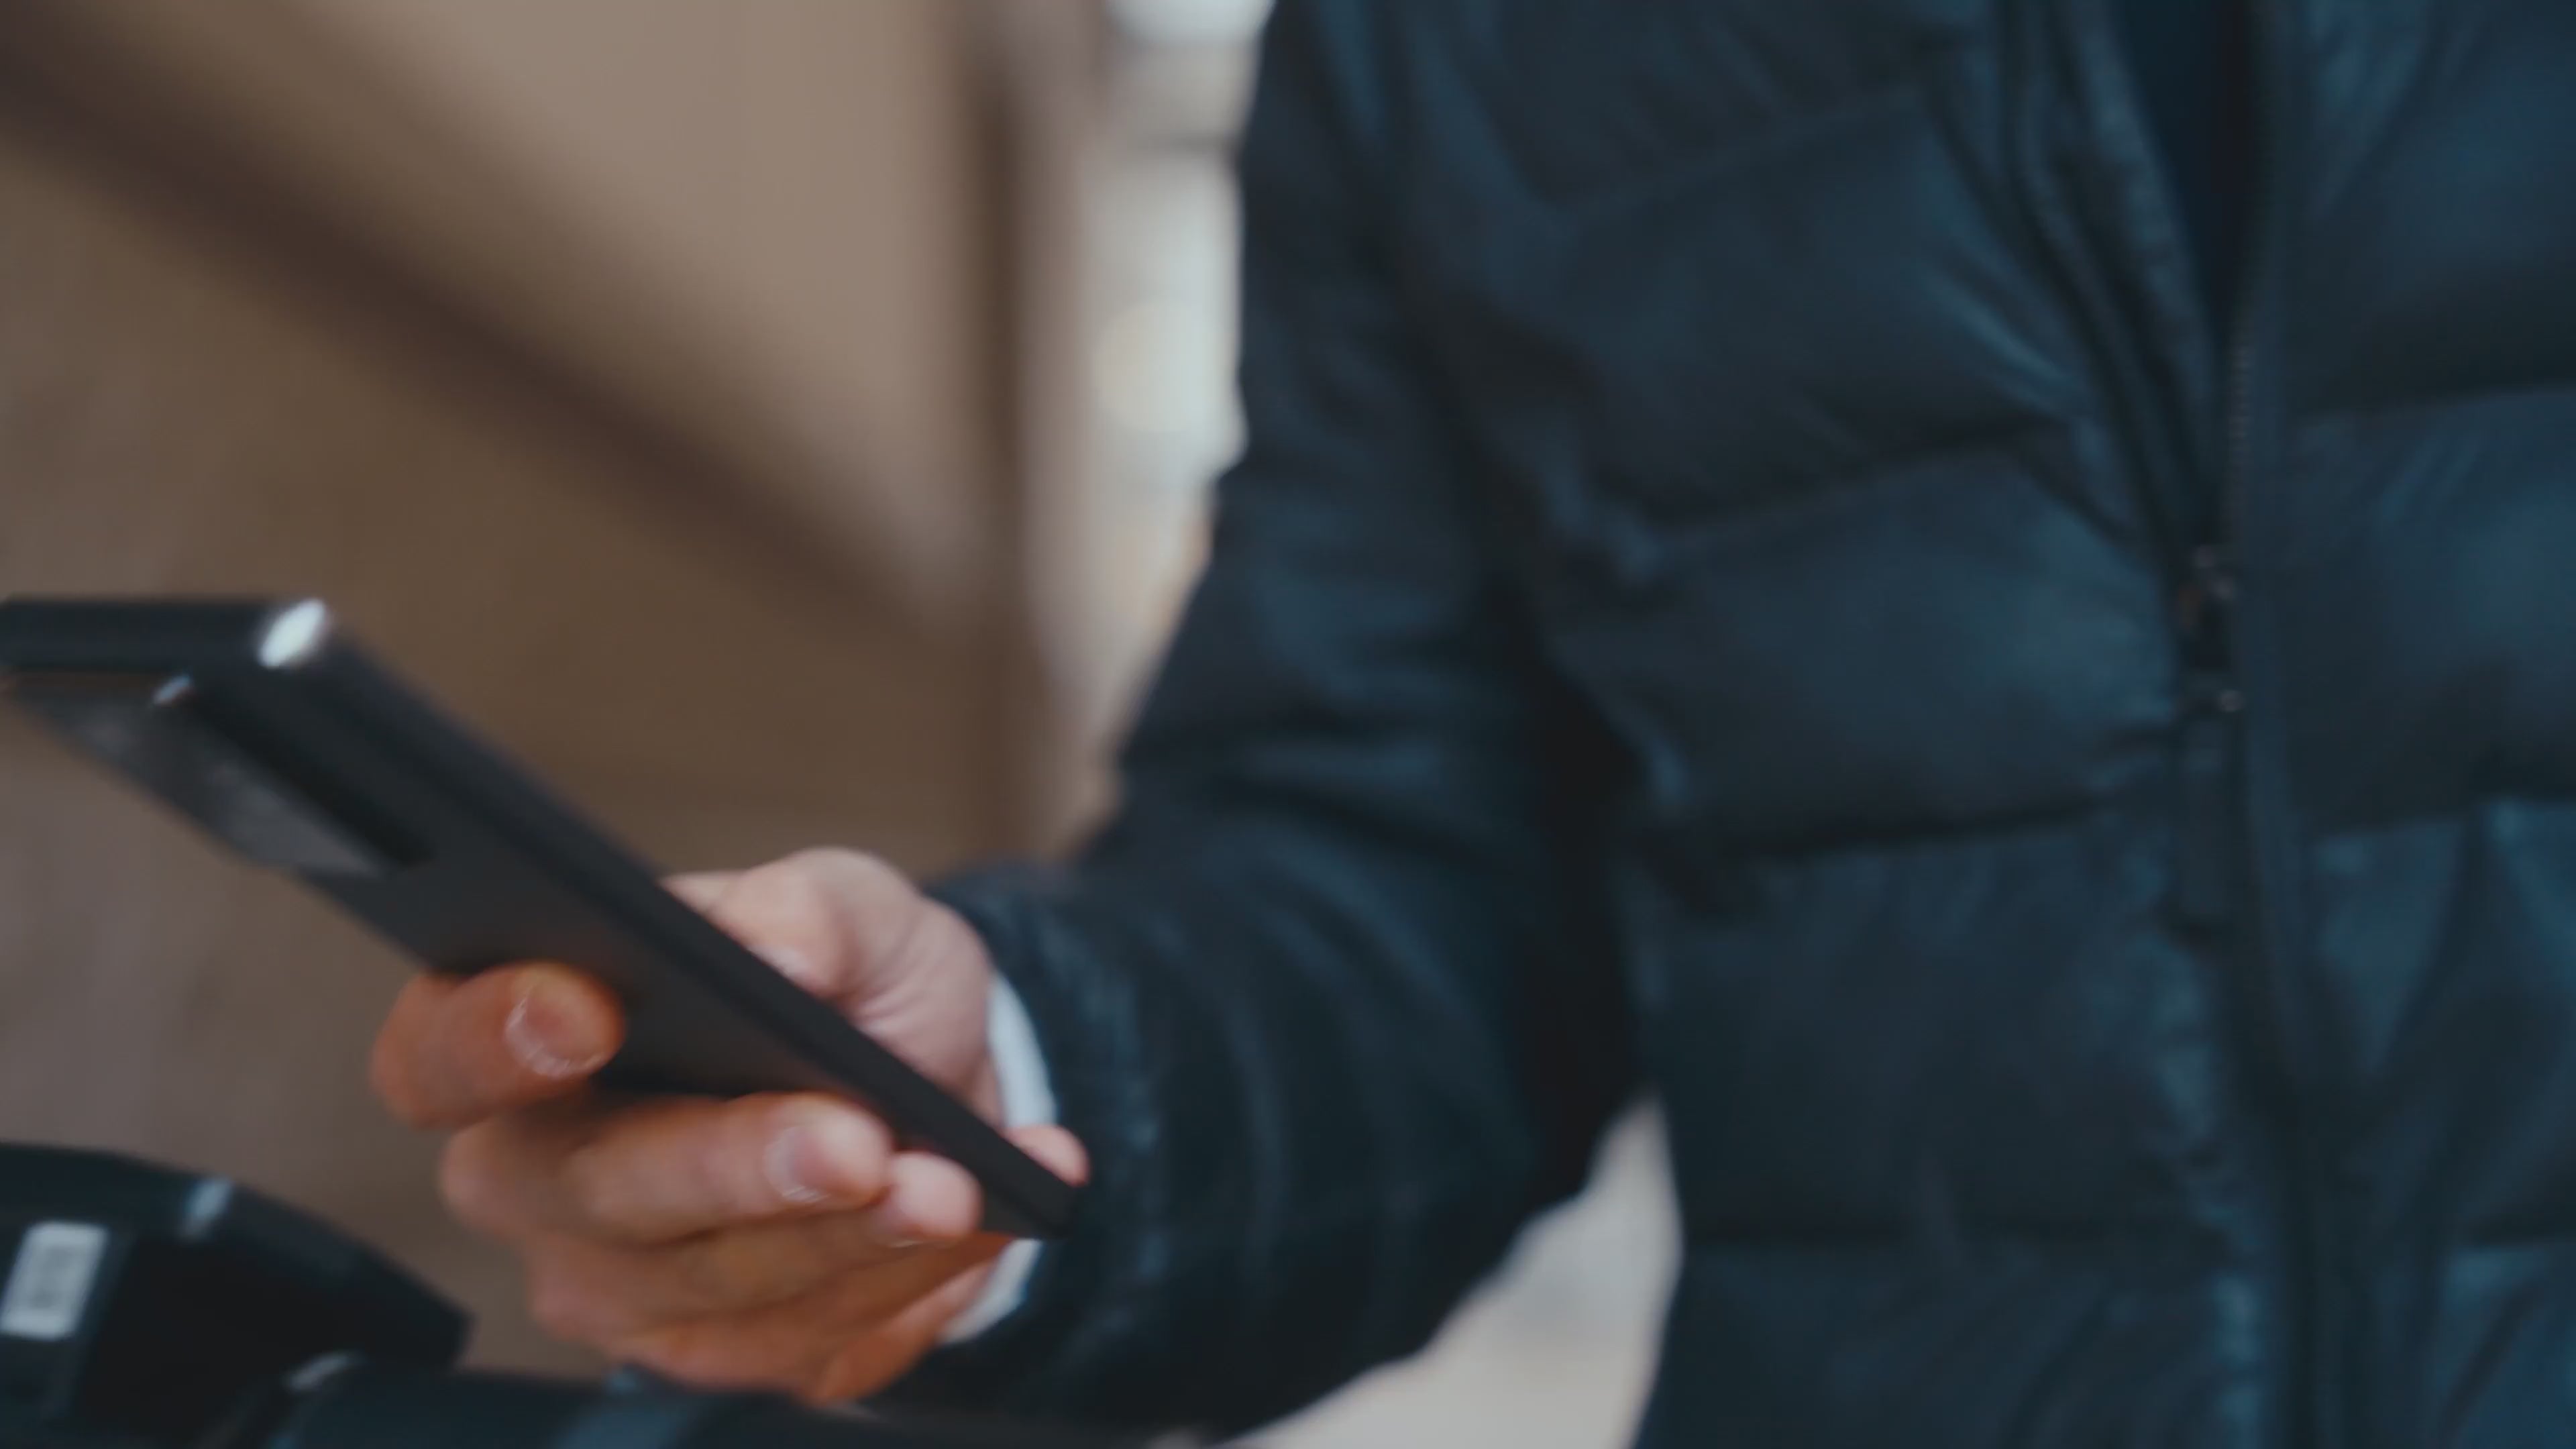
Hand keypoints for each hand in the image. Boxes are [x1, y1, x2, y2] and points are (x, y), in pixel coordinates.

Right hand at [366, 848, 1086, 1400]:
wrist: (938, 1085)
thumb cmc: (848, 982)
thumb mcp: (853, 908)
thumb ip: (806, 908)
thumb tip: (778, 947)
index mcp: (523, 1036)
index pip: (437, 1056)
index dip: (490, 1040)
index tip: (588, 1010)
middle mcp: (540, 1178)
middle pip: (590, 1195)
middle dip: (731, 1165)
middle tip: (849, 1137)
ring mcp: (621, 1287)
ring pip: (714, 1286)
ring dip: (846, 1236)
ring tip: (949, 1181)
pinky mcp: (723, 1357)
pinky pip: (807, 1339)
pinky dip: (912, 1272)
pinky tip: (984, 1211)